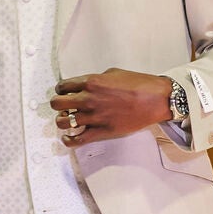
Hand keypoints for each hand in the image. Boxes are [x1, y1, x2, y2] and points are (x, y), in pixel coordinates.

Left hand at [51, 69, 171, 145]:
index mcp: (91, 82)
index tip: (65, 92)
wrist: (155, 99)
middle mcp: (88, 99)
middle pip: (57, 103)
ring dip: (63, 121)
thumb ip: (96, 80)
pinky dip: (68, 140)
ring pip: (63, 122)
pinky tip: (68, 137)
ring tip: (69, 120)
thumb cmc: (138, 84)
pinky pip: (77, 140)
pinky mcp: (101, 131)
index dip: (61, 90)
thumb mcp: (113, 73)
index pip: (63, 86)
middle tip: (64, 106)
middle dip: (58, 104)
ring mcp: (94, 117)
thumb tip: (87, 86)